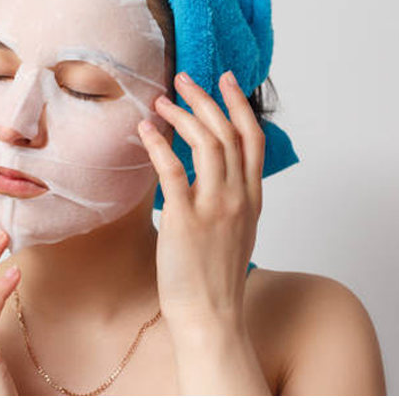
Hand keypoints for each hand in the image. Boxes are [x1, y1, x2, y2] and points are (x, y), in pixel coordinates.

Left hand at [137, 70, 264, 329]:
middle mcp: (238, 198)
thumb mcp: (235, 233)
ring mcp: (215, 208)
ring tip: (160, 102)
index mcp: (252, 200)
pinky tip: (145, 130)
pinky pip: (173, 171)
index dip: (240, 105)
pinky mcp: (187, 220)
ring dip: (182, 116)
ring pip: (207, 144)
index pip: (253, 140)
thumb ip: (229, 201)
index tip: (227, 80)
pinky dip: (159, 144)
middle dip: (206, 99)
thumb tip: (210, 177)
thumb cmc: (216, 279)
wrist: (211, 317)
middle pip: (228, 133)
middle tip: (184, 79)